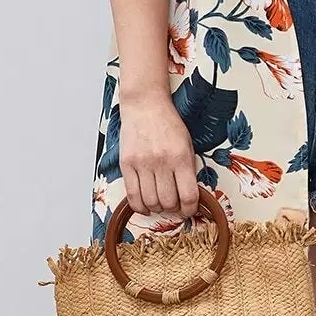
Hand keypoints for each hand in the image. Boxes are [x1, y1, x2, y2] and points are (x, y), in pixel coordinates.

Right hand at [117, 93, 200, 220]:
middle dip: (173, 209)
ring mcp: (142, 164)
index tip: (189, 210)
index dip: (189, 210)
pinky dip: (140, 207)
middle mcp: (161, 162)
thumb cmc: (168, 124)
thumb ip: (188, 170)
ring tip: (160, 203)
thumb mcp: (187, 144)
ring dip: (157, 208)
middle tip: (174, 205)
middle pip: (168, 202)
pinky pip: (132, 196)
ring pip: (150, 202)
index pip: (188, 196)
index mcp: (181, 157)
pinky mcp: (126, 164)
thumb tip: (188, 197)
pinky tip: (146, 206)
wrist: (145, 106)